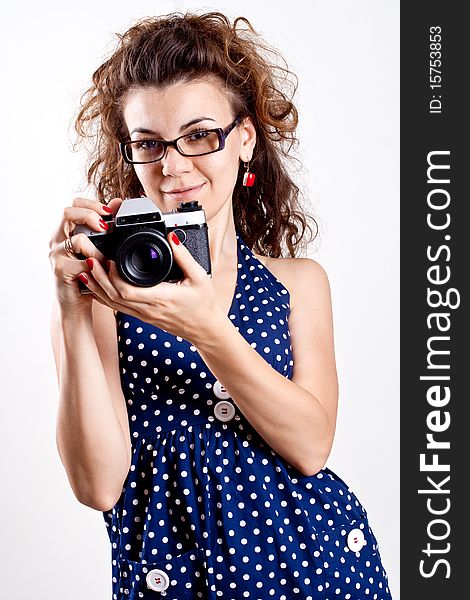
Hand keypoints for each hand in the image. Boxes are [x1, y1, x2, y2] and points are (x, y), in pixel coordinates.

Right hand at [48, 197, 122, 314]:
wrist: (75, 303)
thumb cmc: (87, 275)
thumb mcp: (97, 248)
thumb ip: (104, 227)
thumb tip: (118, 202)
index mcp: (65, 231)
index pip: (73, 205)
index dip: (91, 204)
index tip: (109, 212)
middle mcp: (56, 239)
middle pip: (67, 213)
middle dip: (91, 215)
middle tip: (105, 226)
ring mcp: (56, 254)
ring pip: (77, 238)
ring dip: (98, 248)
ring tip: (105, 259)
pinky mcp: (60, 270)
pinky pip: (83, 262)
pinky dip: (97, 265)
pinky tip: (101, 270)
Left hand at [79, 231, 222, 341]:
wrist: (204, 328)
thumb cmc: (203, 304)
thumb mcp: (199, 277)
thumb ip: (184, 256)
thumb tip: (172, 236)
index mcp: (161, 298)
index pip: (128, 290)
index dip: (113, 276)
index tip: (108, 258)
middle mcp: (148, 309)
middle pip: (113, 295)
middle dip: (98, 277)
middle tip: (89, 258)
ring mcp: (143, 314)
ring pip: (112, 303)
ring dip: (96, 286)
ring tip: (85, 269)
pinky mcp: (142, 316)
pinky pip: (117, 307)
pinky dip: (103, 295)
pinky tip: (95, 286)